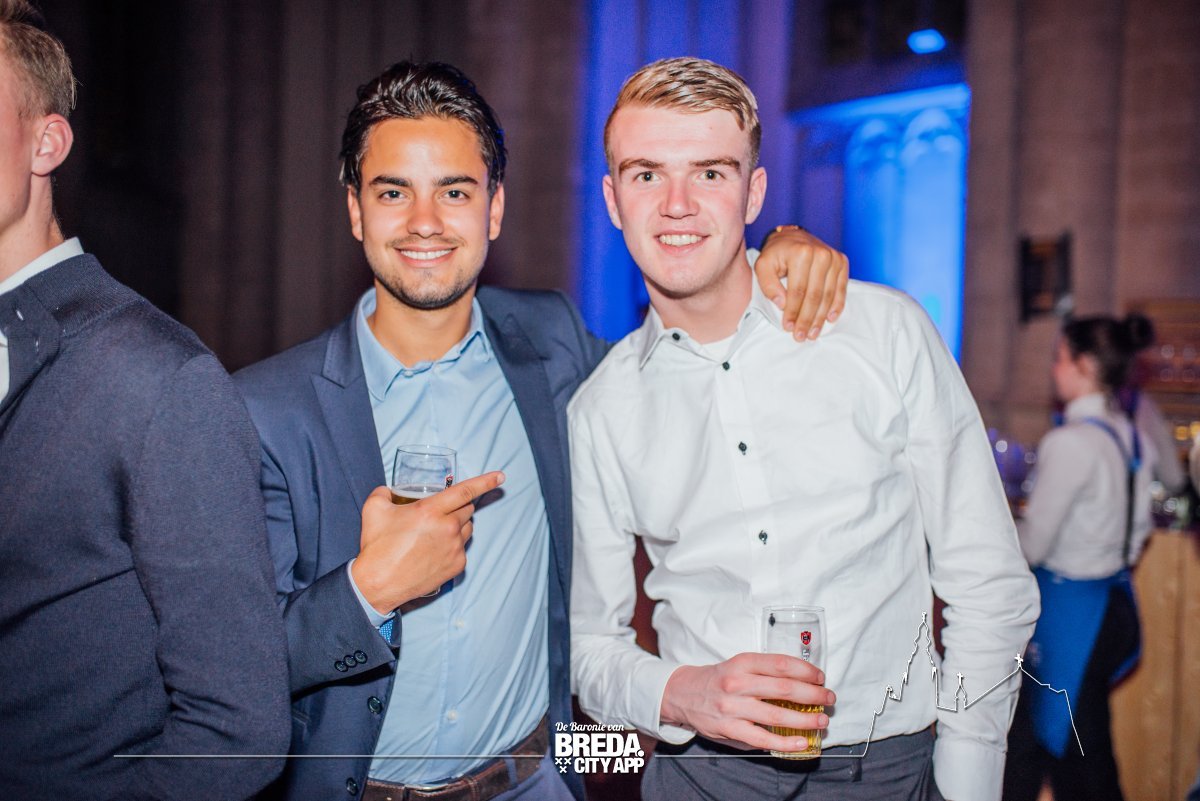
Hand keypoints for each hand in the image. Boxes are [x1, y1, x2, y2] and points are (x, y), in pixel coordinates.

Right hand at [351, 471, 504, 611]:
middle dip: (458, 506)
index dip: (485, 481)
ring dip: (458, 525)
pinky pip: (462, 548)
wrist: (378, 584)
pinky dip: (453, 545)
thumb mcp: (374, 510)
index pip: (465, 491)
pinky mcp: (457, 565)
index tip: (500, 475)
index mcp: (431, 510)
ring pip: (467, 528)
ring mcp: (455, 548)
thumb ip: (384, 492)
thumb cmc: (377, 547)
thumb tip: (389, 490)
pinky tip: (435, 550)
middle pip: (467, 509)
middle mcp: (447, 528)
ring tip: (436, 533)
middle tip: (440, 513)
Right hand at [660, 652, 834, 751]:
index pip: (780, 664)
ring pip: (777, 715)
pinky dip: (786, 742)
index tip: (820, 676)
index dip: (805, 670)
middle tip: (829, 698)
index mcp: (741, 662)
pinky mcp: (729, 729)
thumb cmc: (717, 679)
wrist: (682, 694)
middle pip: (784, 688)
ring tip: (821, 721)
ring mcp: (732, 708)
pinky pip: (763, 739)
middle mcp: (737, 683)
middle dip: (813, 694)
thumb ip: (764, 672)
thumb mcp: (738, 665)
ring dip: (805, 719)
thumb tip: (802, 682)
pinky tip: (802, 742)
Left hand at [754, 227, 848, 340]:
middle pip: (814, 295)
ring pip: (828, 295)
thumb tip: (783, 304)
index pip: (798, 290)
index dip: (793, 312)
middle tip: (801, 336)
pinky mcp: (842, 262)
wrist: (793, 237)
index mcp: (801, 253)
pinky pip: (841, 288)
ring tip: (813, 333)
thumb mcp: (763, 265)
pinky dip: (836, 306)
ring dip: (820, 317)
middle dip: (807, 319)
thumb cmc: (776, 254)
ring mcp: (834, 258)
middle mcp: (821, 254)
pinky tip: (830, 319)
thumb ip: (769, 285)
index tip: (787, 327)